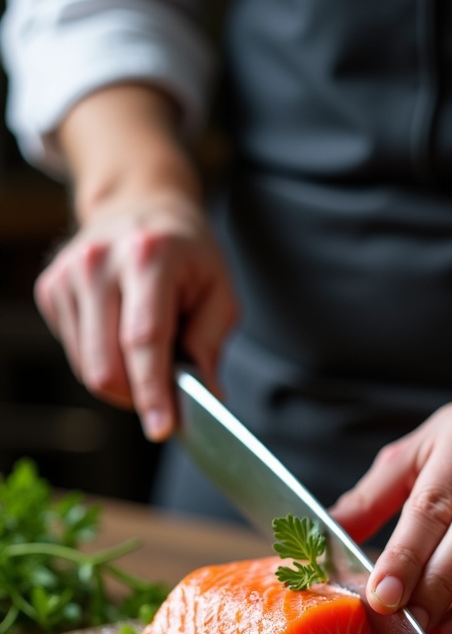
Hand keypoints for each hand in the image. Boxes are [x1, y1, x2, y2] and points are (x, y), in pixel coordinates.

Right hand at [35, 192, 237, 439]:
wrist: (139, 205)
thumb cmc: (186, 253)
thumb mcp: (219, 289)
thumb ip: (211, 343)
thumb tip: (205, 396)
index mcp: (148, 256)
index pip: (144, 340)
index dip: (153, 391)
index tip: (162, 427)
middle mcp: (98, 262)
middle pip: (107, 365)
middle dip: (138, 396)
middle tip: (166, 396)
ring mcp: (67, 276)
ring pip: (88, 369)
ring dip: (122, 383)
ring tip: (148, 358)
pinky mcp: (50, 290)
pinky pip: (76, 356)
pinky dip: (105, 363)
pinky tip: (121, 336)